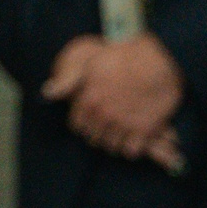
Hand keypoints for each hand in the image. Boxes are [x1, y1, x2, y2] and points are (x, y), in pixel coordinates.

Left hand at [46, 33, 185, 172]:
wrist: (160, 59)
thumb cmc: (124, 57)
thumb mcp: (90, 63)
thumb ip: (67, 80)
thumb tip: (46, 93)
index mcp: (89, 101)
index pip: (77, 126)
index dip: (83, 124)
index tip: (91, 121)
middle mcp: (104, 116)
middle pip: (94, 139)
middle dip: (98, 134)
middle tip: (107, 128)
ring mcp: (125, 124)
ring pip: (112, 147)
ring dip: (115, 142)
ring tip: (120, 134)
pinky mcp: (145, 130)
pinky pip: (132, 151)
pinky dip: (132, 147)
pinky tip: (134, 138)